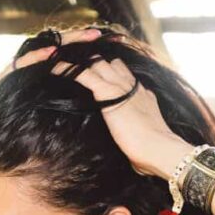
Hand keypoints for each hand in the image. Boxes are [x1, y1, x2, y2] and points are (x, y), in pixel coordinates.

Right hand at [0, 27, 103, 99]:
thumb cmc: (11, 106)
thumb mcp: (41, 98)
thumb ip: (58, 91)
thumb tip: (84, 97)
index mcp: (43, 65)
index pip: (69, 51)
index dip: (87, 47)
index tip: (109, 45)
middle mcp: (34, 58)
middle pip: (63, 43)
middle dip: (84, 39)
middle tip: (104, 34)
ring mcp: (23, 62)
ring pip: (49, 46)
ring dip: (69, 41)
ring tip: (89, 37)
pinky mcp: (11, 70)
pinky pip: (28, 60)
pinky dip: (41, 55)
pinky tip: (55, 52)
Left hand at [52, 56, 192, 178]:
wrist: (160, 149)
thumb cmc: (153, 151)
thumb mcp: (145, 136)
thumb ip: (137, 133)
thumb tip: (134, 152)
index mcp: (140, 93)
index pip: (122, 72)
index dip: (108, 70)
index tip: (95, 72)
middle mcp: (131, 84)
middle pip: (109, 62)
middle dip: (92, 61)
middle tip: (73, 64)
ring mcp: (120, 86)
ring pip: (96, 62)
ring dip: (79, 62)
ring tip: (61, 61)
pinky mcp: (107, 92)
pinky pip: (83, 73)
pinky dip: (67, 69)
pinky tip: (54, 67)